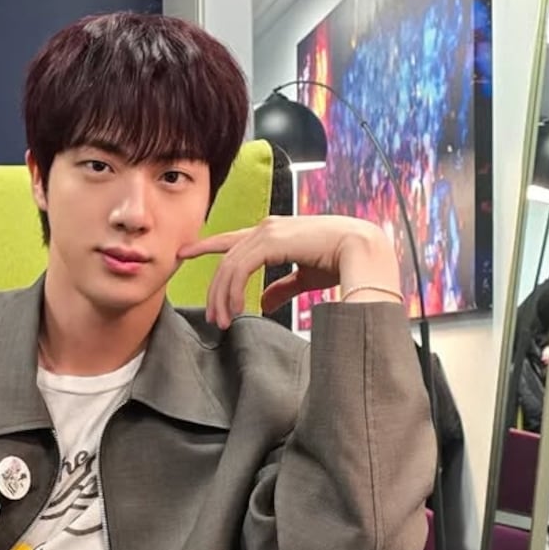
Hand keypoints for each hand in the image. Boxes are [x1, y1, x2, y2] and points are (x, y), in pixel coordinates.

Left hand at [176, 215, 400, 327]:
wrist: (363, 251)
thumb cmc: (341, 262)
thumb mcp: (305, 277)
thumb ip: (282, 288)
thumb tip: (264, 304)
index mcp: (272, 233)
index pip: (231, 239)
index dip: (206, 245)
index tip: (185, 253)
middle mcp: (266, 228)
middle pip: (226, 260)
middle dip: (215, 291)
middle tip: (214, 318)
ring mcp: (267, 231)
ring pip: (229, 266)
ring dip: (223, 297)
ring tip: (223, 321)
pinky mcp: (271, 241)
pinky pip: (240, 268)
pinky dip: (233, 291)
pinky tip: (236, 309)